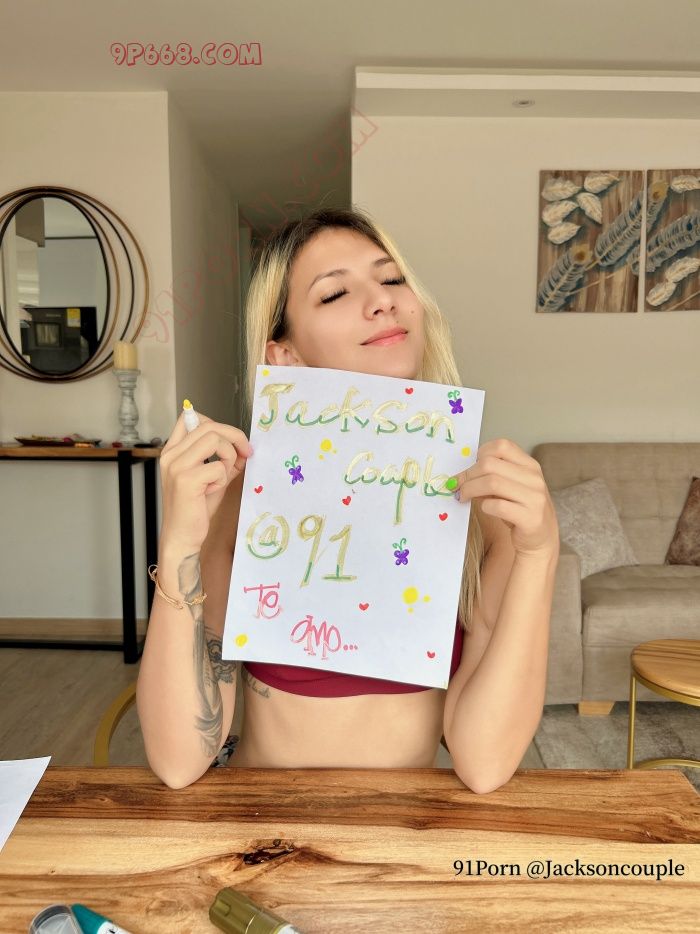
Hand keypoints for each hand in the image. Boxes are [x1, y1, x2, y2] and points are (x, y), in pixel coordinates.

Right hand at [158, 410, 252, 553]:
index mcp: (173, 451)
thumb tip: (244, 448)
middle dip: (235, 436)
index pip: (190, 417)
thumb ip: (225, 461)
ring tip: (223, 476)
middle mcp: (171, 454)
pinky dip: (223, 478)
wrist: (182, 537)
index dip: (217, 423)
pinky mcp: (185, 480)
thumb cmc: (195, 509)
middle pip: (208, 425)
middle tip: (247, 452)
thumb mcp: (212, 478)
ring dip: (229, 456)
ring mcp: (176, 466)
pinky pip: (217, 466)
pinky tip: (212, 491)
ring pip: (214, 440)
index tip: (234, 439)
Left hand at [451, 438, 559, 559]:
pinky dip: (484, 506)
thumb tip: (462, 475)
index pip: (502, 446)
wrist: (541, 538)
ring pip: (491, 483)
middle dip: (467, 475)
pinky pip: (498, 506)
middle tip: (456, 485)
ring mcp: (534, 498)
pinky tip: (484, 509)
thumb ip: (492, 476)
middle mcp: (534, 478)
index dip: (480, 454)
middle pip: (490, 464)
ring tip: (462, 496)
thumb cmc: (519, 509)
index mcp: (529, 465)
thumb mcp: (509, 487)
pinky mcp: (530, 518)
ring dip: (470, 489)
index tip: (470, 468)